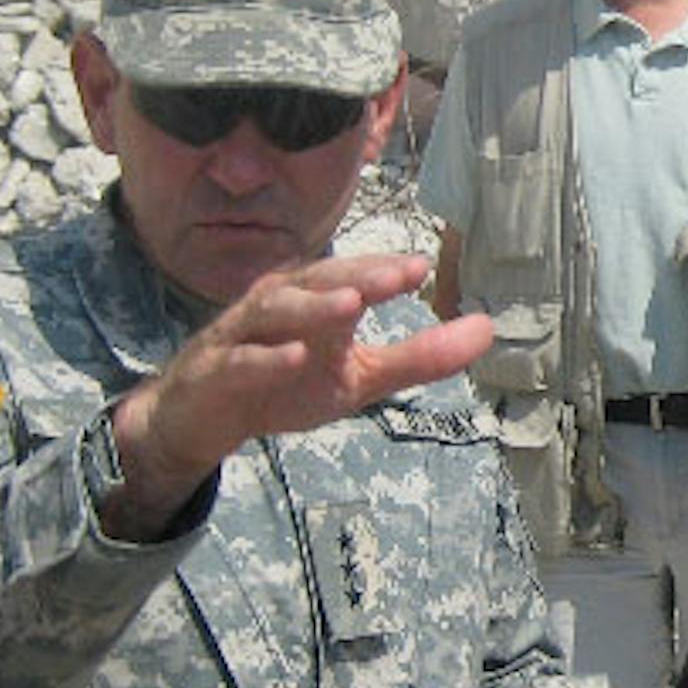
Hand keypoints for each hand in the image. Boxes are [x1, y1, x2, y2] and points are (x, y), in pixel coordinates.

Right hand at [105, 253, 492, 538]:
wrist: (201, 420)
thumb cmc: (284, 384)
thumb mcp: (358, 377)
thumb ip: (419, 356)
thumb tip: (486, 329)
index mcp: (315, 299)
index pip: (354, 276)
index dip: (386, 270)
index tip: (424, 267)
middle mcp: (279, 305)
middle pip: (317, 280)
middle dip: (358, 275)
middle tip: (399, 275)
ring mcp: (243, 336)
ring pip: (275, 310)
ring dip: (313, 305)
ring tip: (351, 305)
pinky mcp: (214, 371)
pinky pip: (240, 360)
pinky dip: (266, 358)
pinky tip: (294, 356)